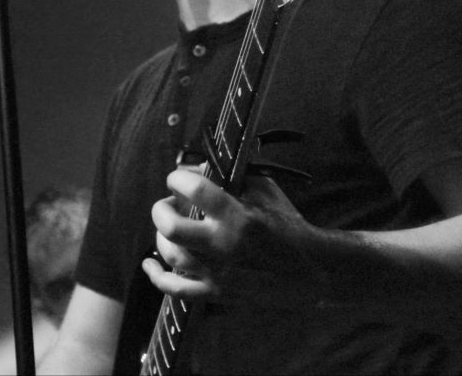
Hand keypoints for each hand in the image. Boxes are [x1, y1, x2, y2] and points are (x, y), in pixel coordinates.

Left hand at [142, 168, 322, 308]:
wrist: (311, 270)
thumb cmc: (287, 224)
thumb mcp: (266, 190)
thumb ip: (232, 176)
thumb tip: (195, 168)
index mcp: (239, 216)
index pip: (194, 190)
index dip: (177, 179)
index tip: (177, 178)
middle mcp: (225, 245)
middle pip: (172, 227)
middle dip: (161, 210)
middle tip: (168, 203)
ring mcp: (219, 273)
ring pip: (170, 255)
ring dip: (162, 236)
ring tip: (171, 226)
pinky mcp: (217, 293)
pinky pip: (174, 289)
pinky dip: (156, 275)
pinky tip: (150, 264)